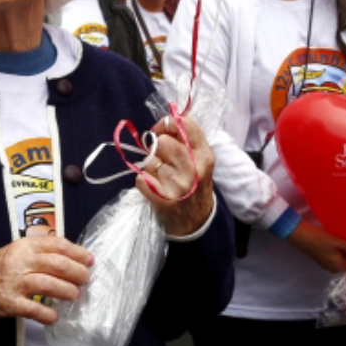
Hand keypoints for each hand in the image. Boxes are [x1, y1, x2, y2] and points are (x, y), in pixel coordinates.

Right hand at [0, 235, 92, 324]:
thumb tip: (72, 258)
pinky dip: (49, 314)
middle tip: (85, 279)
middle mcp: (20, 262)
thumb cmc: (0, 266)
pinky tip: (55, 316)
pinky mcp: (10, 303)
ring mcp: (15, 283)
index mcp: (25, 246)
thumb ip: (41, 251)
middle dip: (77, 272)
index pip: (57, 245)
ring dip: (68, 291)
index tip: (89, 260)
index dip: (77, 252)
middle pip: (57, 264)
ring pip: (49, 284)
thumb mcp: (18, 250)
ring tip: (75, 295)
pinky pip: (34, 310)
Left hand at [136, 114, 215, 236]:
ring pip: (150, 160)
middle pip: (164, 142)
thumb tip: (164, 122)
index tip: (162, 130)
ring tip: (160, 176)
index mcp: (204, 156)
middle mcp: (193, 170)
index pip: (186, 125)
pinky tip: (154, 186)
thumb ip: (186, 142)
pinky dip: (143, 180)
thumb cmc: (195, 186)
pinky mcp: (162, 200)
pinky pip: (141, 178)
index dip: (168, 123)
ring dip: (150, 166)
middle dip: (157, 147)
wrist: (196, 223)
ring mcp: (178, 186)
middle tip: (160, 157)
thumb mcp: (199, 162)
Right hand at [287, 221, 345, 272]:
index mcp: (340, 267)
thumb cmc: (319, 239)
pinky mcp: (322, 257)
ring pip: (342, 255)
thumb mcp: (337, 242)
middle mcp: (334, 268)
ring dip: (344, 247)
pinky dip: (337, 247)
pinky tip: (337, 238)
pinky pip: (334, 253)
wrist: (299, 234)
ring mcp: (327, 263)